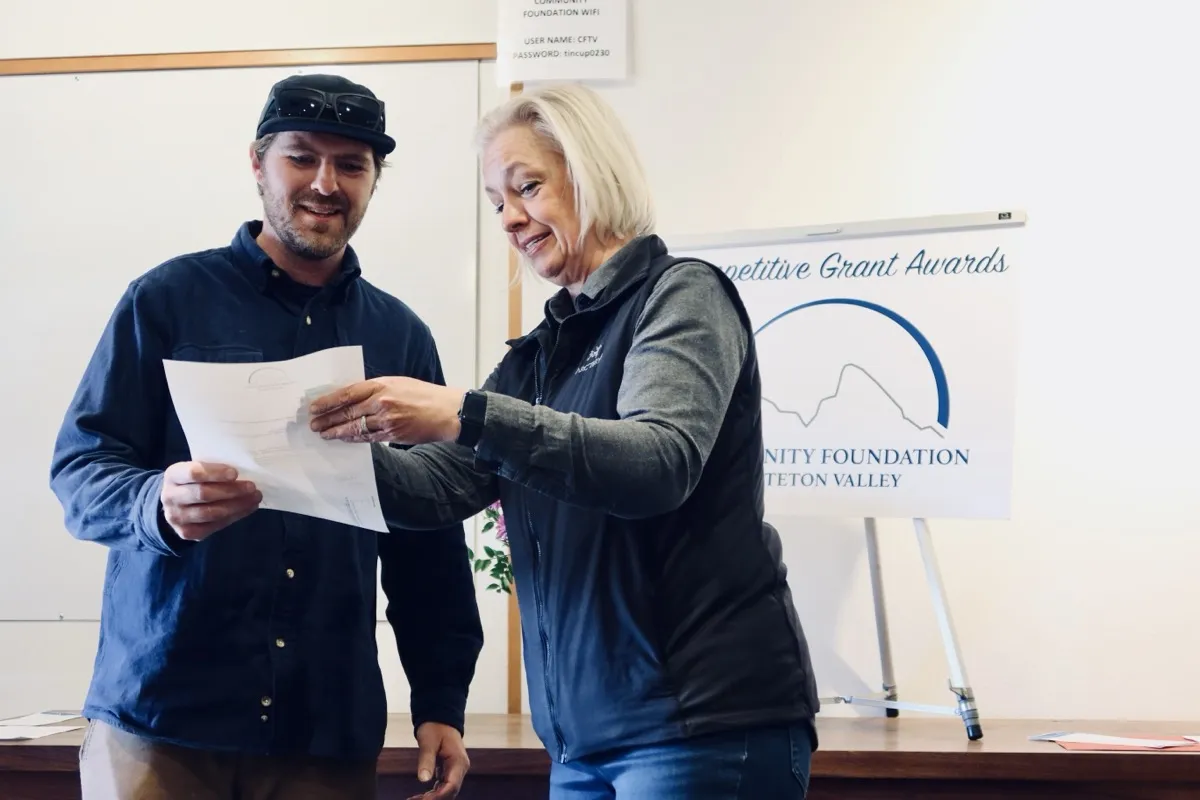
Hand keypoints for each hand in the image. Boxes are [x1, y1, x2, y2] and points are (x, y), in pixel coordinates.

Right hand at [159, 461, 260, 541]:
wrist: (176, 503)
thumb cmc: (194, 481)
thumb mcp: (196, 469)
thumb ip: (213, 468)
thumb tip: (245, 469)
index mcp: (173, 475)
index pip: (193, 473)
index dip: (215, 473)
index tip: (235, 473)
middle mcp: (170, 497)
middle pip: (203, 494)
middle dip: (231, 491)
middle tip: (252, 487)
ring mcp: (177, 517)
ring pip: (211, 512)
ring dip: (237, 505)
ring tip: (254, 498)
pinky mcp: (187, 532)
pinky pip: (214, 526)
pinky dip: (234, 516)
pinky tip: (247, 508)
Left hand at [308, 377, 462, 444]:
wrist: (447, 411)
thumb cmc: (423, 394)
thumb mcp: (397, 383)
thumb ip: (375, 389)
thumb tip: (352, 397)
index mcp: (381, 385)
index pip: (346, 393)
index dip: (327, 401)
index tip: (313, 407)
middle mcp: (381, 402)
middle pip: (346, 412)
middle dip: (327, 419)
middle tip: (313, 425)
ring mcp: (387, 420)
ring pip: (354, 427)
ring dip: (337, 432)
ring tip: (324, 434)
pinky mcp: (393, 434)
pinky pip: (367, 438)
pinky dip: (354, 439)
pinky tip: (344, 439)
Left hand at [407, 722, 469, 798]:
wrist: (440, 718)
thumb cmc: (435, 727)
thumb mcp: (428, 741)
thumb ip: (426, 760)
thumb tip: (424, 779)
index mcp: (458, 761)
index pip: (451, 785)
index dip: (438, 796)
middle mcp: (460, 768)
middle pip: (450, 791)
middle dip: (434, 799)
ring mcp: (456, 770)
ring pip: (446, 791)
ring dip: (432, 797)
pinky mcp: (449, 771)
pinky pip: (442, 786)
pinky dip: (432, 793)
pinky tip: (419, 796)